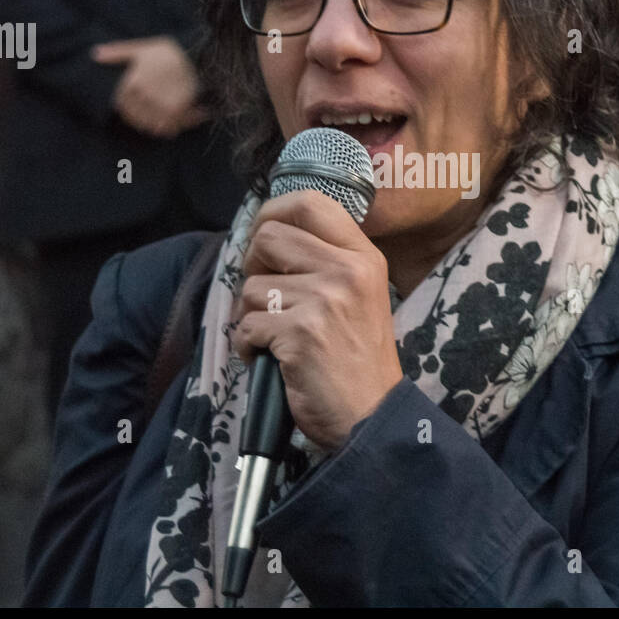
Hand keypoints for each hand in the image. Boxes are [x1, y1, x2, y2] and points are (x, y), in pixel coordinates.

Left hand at [92, 36, 203, 137]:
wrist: (200, 57)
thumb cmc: (167, 53)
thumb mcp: (142, 48)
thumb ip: (118, 52)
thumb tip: (94, 54)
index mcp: (132, 82)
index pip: (121, 107)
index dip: (127, 110)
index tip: (136, 108)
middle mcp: (144, 95)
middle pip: (135, 119)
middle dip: (140, 119)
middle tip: (151, 115)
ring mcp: (160, 104)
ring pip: (149, 126)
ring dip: (154, 126)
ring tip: (161, 119)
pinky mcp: (177, 111)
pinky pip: (166, 129)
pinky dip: (167, 129)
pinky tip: (172, 123)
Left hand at [231, 190, 402, 450]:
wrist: (371, 416)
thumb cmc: (358, 360)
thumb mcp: (359, 296)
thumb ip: (325, 262)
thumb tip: (267, 236)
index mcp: (363, 256)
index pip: (310, 202)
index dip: (273, 212)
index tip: (263, 238)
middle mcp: (347, 270)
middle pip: (268, 237)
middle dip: (253, 268)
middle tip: (264, 298)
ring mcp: (324, 300)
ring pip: (252, 287)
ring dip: (252, 317)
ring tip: (278, 340)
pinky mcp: (300, 333)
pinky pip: (246, 325)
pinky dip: (249, 347)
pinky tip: (272, 360)